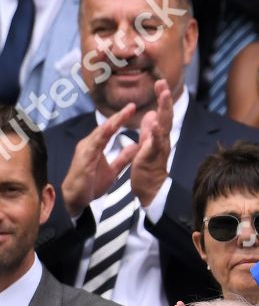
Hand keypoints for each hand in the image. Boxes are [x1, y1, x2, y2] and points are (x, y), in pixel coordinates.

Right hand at [61, 103, 139, 218]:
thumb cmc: (92, 184)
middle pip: (105, 128)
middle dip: (118, 116)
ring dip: (111, 124)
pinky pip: (94, 146)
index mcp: (96, 146)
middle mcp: (89, 145)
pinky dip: (101, 137)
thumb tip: (135, 146)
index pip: (110, 130)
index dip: (121, 119)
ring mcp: (85, 151)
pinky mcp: (84, 160)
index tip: (133, 108)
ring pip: (99, 134)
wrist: (76, 200)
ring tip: (123, 114)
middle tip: (132, 106)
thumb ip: (123, 158)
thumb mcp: (113, 171)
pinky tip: (109, 130)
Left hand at [130, 79, 173, 206]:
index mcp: (159, 136)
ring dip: (164, 111)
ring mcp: (159, 148)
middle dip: (164, 99)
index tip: (160, 83)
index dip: (162, 99)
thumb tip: (151, 114)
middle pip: (166, 116)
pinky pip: (155, 144)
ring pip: (164, 126)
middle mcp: (162, 140)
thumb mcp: (147, 145)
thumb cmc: (149, 169)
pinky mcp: (152, 158)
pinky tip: (156, 125)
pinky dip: (156, 134)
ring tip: (164, 96)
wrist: (150, 191)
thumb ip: (149, 130)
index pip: (162, 114)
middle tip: (163, 83)